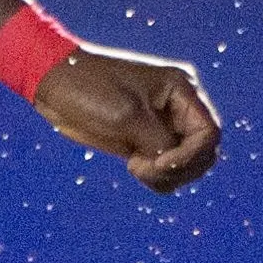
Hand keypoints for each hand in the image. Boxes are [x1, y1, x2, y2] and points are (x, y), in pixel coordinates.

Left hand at [33, 46, 221, 192]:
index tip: (158, 163)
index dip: (190, 156)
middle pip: (202, 153)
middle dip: (178, 168)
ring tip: (136, 168)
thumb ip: (159, 141)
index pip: (209, 134)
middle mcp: (177, 108)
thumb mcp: (127, 116)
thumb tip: (175, 164)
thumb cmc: (88, 89)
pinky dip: (156, 178)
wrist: (53, 84)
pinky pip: (165, 169)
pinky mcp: (144, 140)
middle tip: (142, 168)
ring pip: (186, 165)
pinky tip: (134, 169)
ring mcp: (162, 125)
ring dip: (167, 177)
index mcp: (181, 90)